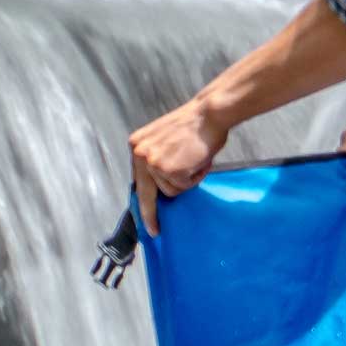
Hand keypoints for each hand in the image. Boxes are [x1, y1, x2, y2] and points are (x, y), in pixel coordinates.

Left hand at [129, 98, 228, 235]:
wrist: (209, 114)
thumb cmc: (196, 126)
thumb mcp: (165, 141)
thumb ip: (158, 160)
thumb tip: (161, 187)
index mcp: (137, 144)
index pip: (138, 179)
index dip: (143, 197)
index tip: (142, 215)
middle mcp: (139, 153)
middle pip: (145, 193)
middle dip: (149, 214)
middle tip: (153, 230)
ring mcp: (152, 162)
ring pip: (170, 191)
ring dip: (186, 181)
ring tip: (195, 161)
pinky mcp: (168, 170)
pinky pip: (183, 187)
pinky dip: (195, 178)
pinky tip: (199, 161)